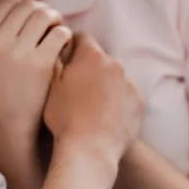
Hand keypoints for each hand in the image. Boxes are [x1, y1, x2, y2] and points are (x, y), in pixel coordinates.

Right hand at [0, 0, 71, 138]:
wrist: (9, 124)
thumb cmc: (2, 89)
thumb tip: (23, 3)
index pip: (9, 1)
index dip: (27, 5)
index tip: (36, 18)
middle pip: (29, 5)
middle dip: (45, 11)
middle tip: (53, 25)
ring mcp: (18, 51)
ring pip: (45, 15)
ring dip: (57, 21)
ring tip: (59, 34)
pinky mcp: (40, 63)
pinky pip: (60, 34)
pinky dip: (66, 37)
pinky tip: (64, 48)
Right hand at [45, 33, 143, 176]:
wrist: (89, 151)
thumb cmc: (64, 118)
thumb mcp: (49, 85)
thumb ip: (55, 59)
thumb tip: (58, 45)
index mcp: (91, 56)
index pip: (82, 37)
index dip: (71, 47)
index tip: (66, 61)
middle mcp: (114, 64)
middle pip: (99, 58)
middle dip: (89, 68)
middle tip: (76, 89)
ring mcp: (129, 83)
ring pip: (114, 77)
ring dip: (104, 85)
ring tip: (90, 107)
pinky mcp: (139, 103)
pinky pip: (126, 95)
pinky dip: (117, 102)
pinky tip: (104, 117)